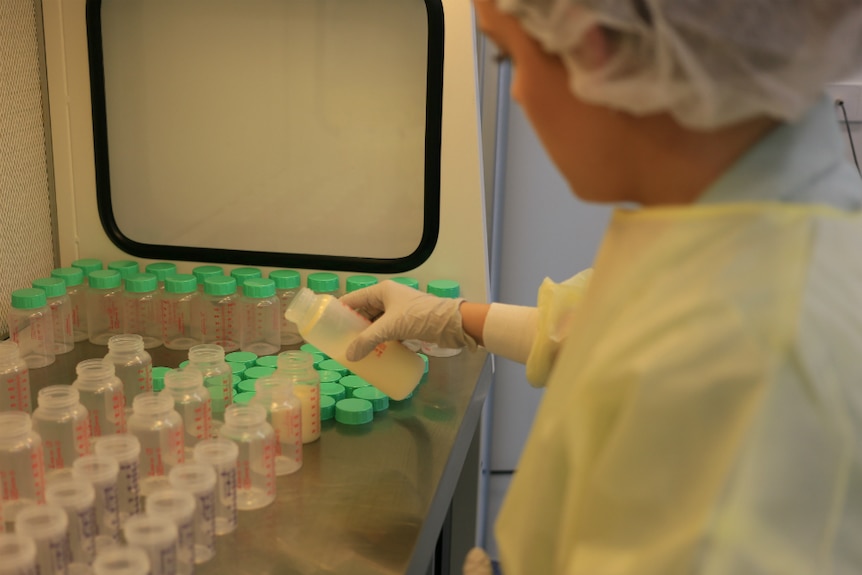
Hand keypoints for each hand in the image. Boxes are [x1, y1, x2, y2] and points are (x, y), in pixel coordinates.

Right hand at [340, 280, 475, 360]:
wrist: (450, 324)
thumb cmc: (419, 318)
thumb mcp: (390, 328)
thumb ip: (367, 341)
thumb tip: (349, 356)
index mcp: (382, 291)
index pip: (354, 299)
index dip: (340, 311)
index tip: (328, 326)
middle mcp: (389, 297)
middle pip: (365, 312)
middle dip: (354, 327)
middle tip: (342, 342)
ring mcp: (400, 310)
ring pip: (377, 323)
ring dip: (368, 335)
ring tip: (356, 350)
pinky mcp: (409, 323)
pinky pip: (389, 331)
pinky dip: (382, 340)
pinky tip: (375, 352)